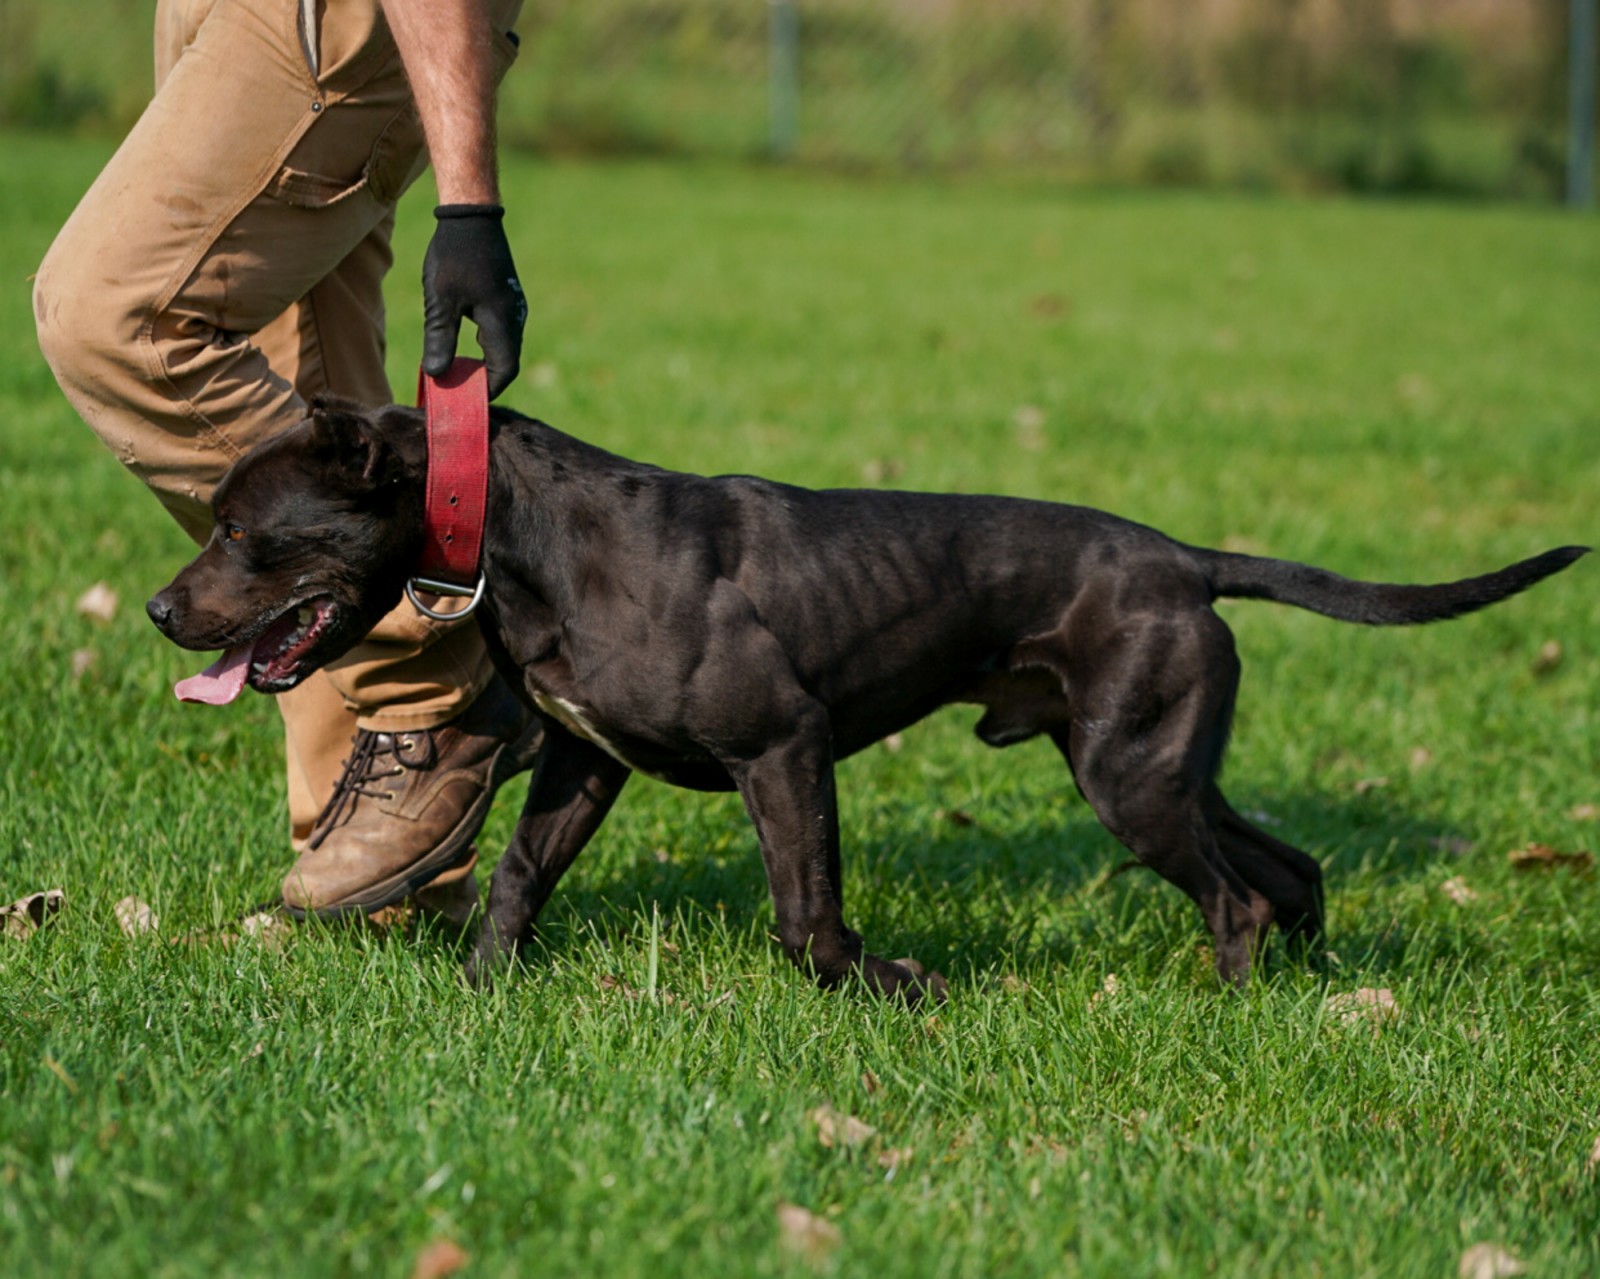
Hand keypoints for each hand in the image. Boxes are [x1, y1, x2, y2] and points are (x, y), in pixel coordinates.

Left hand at [421, 204, 526, 398]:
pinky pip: (500, 334)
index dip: (487, 390)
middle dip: (482, 381)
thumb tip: (437, 376)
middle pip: (506, 363)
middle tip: (455, 391)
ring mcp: (513, 308)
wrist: (471, 216)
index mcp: (502, 321)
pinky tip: (462, 346)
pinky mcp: (506, 299)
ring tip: (455, 372)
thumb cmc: (454, 255)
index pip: (504, 370)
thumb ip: (439, 339)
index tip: (465, 401)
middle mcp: (515, 318)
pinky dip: (484, 348)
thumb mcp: (441, 300)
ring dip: (482, 364)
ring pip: (503, 348)